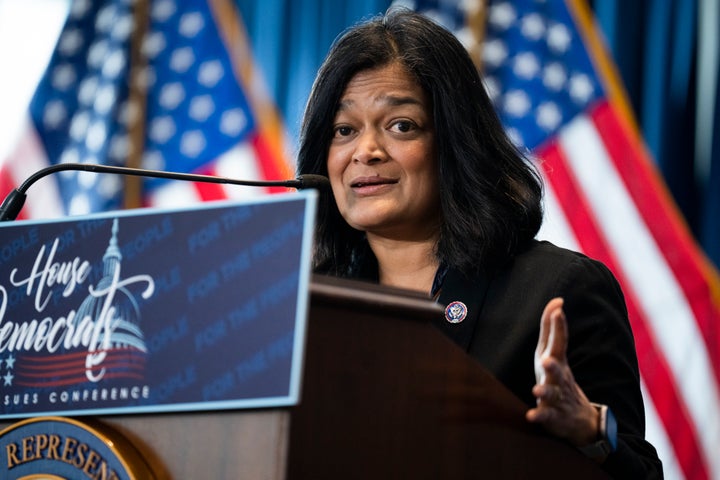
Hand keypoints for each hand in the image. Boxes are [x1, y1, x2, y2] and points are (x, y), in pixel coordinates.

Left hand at [525, 298, 599, 447]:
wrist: (579, 418)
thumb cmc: (560, 378)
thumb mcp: (554, 352)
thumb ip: (552, 328)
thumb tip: (556, 301)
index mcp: (558, 362)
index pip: (560, 343)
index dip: (559, 327)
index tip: (558, 310)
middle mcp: (560, 379)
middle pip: (558, 371)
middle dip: (553, 366)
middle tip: (546, 360)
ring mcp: (557, 398)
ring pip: (552, 395)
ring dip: (544, 392)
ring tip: (536, 391)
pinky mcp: (553, 417)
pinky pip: (546, 417)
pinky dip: (539, 416)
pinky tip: (531, 415)